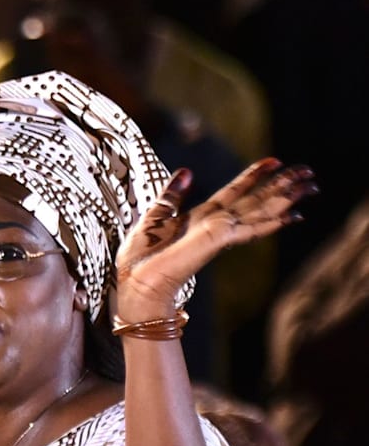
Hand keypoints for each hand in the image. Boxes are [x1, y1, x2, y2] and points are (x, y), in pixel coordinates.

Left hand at [112, 158, 315, 317]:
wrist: (135, 285)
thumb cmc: (139, 260)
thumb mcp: (154, 218)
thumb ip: (172, 196)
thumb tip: (187, 170)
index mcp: (199, 219)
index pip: (232, 194)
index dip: (252, 177)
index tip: (273, 161)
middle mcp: (213, 226)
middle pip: (253, 201)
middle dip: (280, 186)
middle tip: (308, 172)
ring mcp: (217, 234)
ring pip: (257, 211)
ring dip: (284, 198)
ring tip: (309, 186)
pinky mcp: (215, 241)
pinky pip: (248, 228)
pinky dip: (271, 221)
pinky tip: (293, 216)